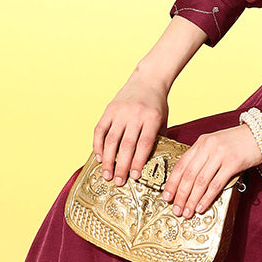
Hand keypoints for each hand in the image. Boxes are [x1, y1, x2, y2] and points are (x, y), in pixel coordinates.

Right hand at [93, 69, 169, 186]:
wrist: (148, 79)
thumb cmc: (157, 104)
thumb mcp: (162, 120)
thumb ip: (157, 139)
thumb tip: (149, 165)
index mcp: (152, 118)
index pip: (144, 144)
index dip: (138, 162)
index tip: (134, 177)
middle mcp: (135, 115)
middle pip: (127, 145)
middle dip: (121, 166)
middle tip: (118, 182)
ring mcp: (120, 111)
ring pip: (111, 139)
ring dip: (108, 160)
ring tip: (107, 175)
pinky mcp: (109, 109)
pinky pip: (100, 129)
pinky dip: (98, 145)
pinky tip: (99, 157)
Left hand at [162, 123, 261, 218]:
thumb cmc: (239, 142)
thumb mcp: (216, 143)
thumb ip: (203, 156)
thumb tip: (189, 180)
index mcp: (201, 142)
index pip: (181, 164)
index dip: (172, 182)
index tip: (166, 196)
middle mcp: (208, 147)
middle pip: (188, 175)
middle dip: (180, 195)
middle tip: (175, 209)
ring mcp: (220, 154)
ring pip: (200, 181)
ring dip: (191, 199)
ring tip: (187, 212)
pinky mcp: (233, 163)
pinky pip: (216, 184)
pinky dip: (206, 197)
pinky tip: (201, 207)